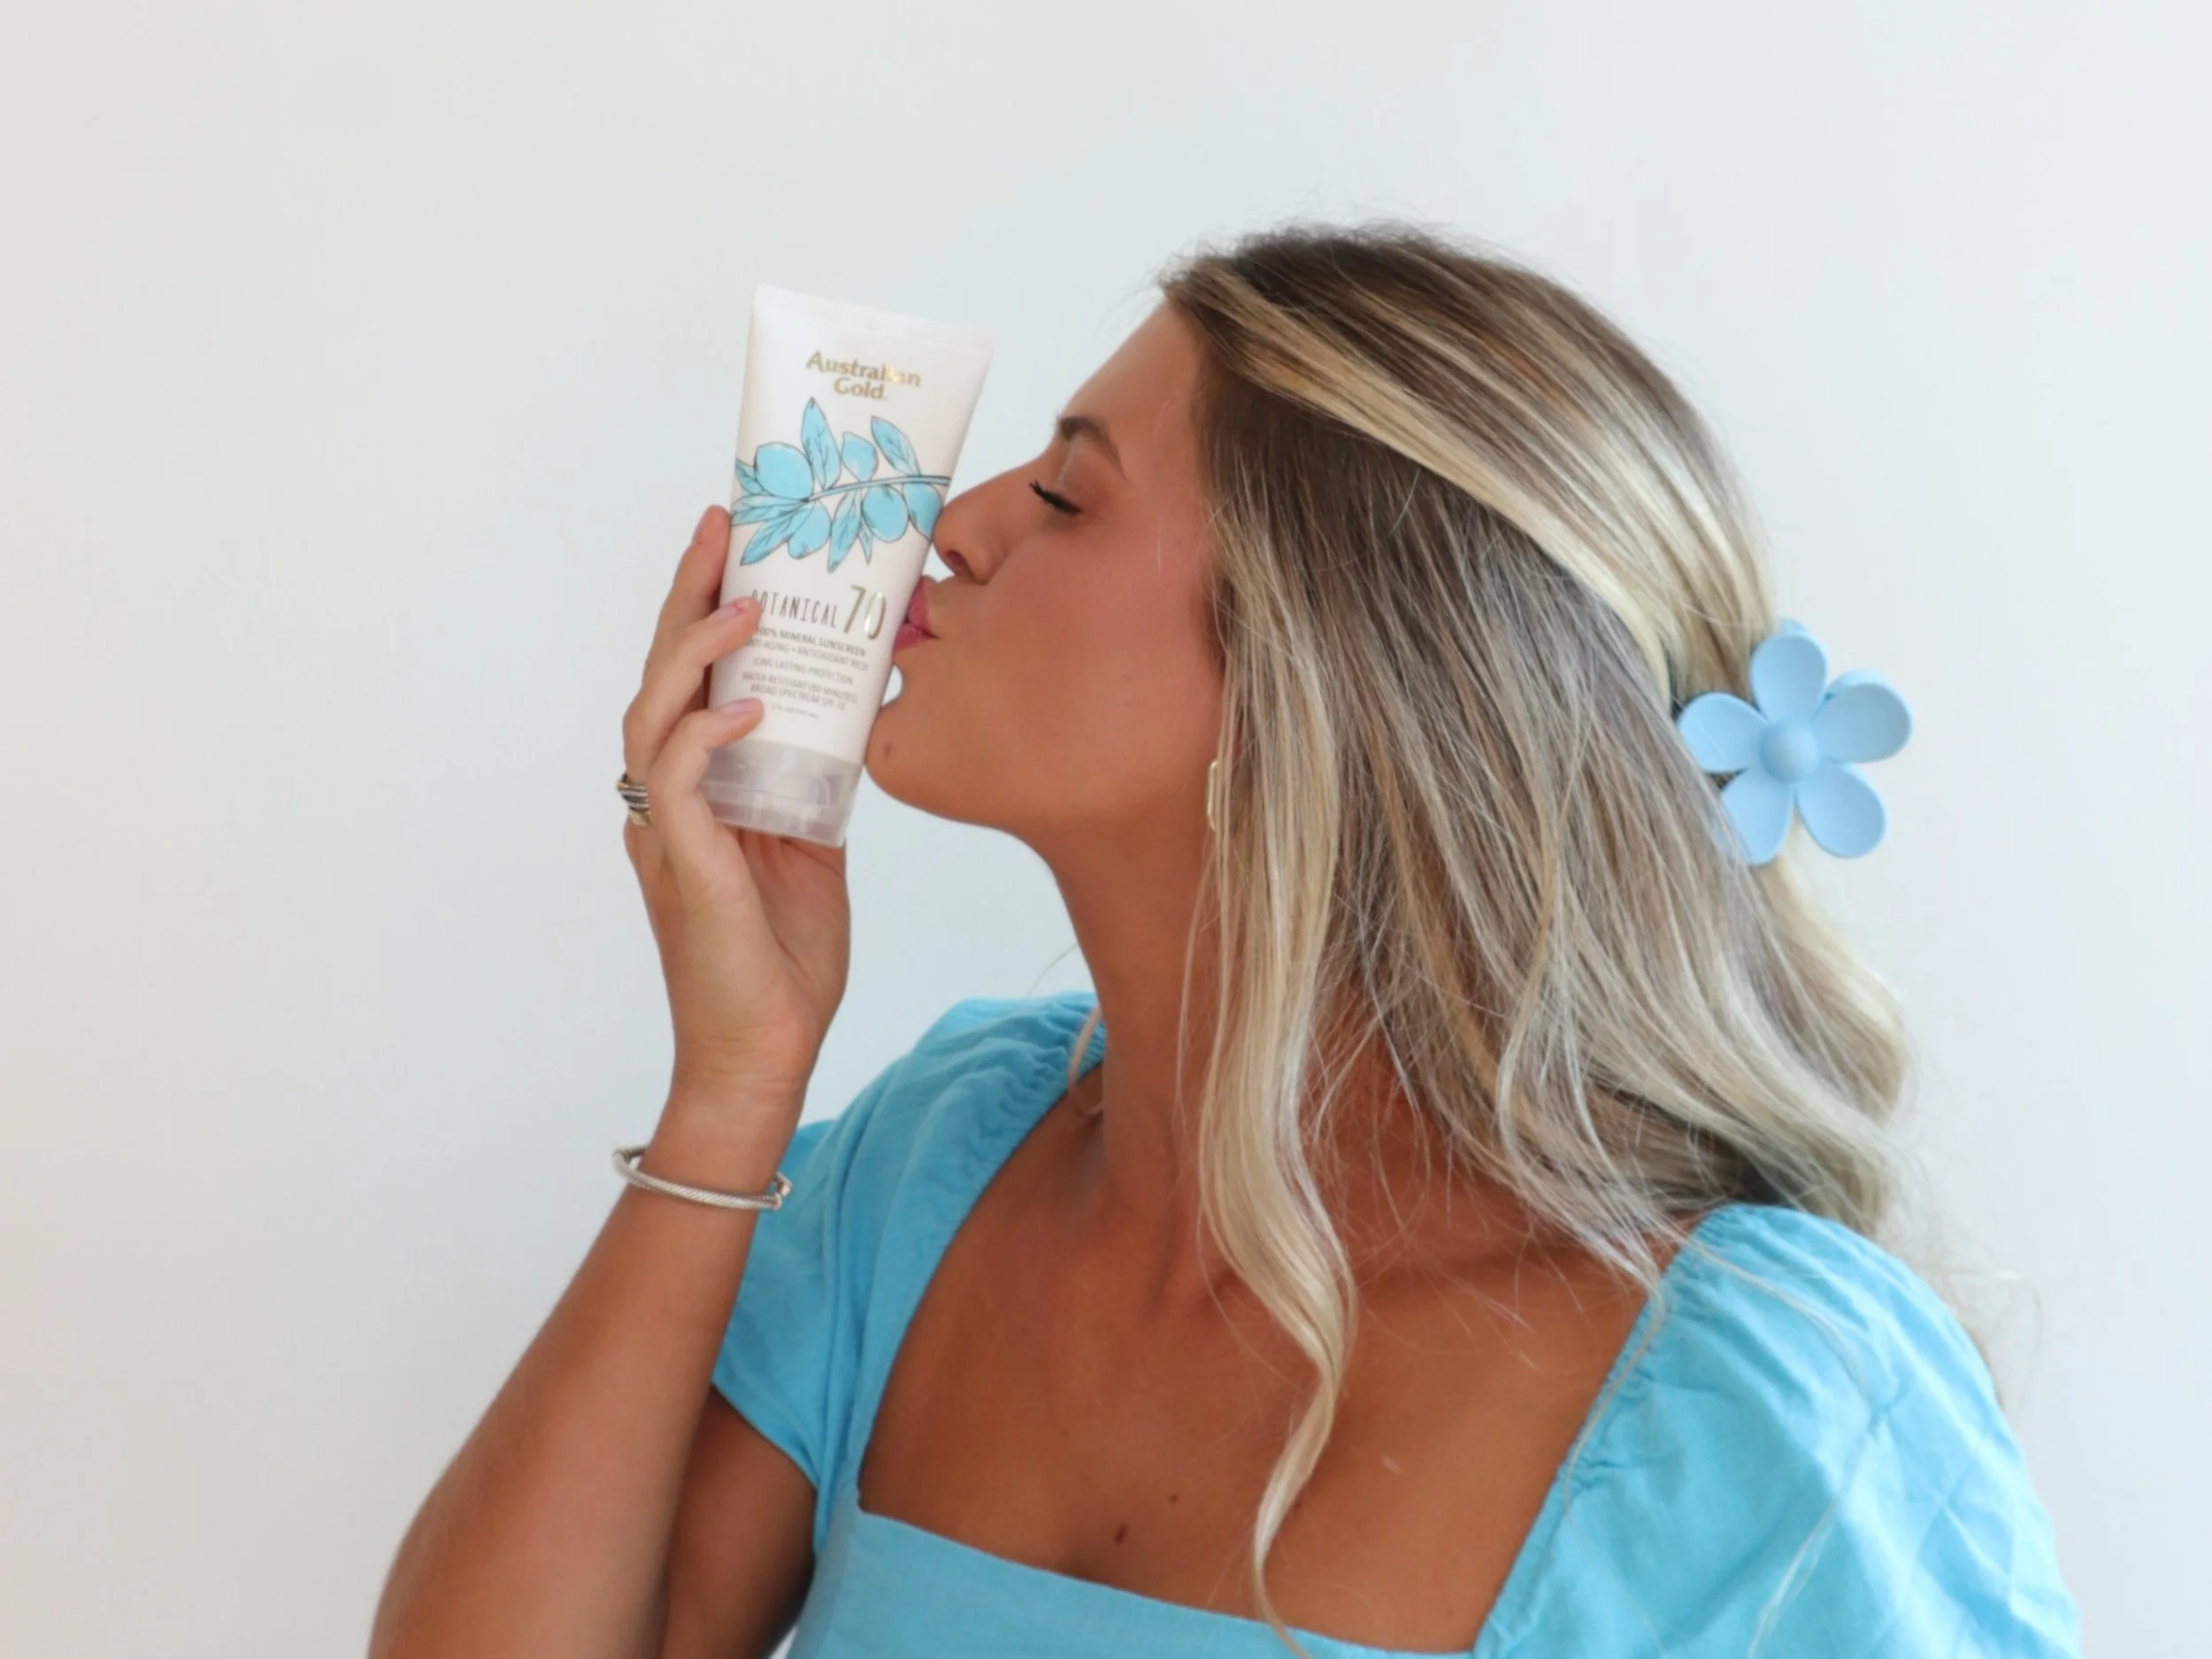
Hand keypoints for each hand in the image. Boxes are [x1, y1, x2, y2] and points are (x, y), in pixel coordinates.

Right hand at [620, 505, 851, 1105]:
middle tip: (720, 526)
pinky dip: (705, 735)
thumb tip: (847, 723)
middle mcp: (668, 802)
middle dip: (686, 595)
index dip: (701, 612)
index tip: (733, 543)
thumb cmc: (784, 960)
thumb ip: (811, 786)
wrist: (767, 1052)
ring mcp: (667, 832)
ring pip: (651, 716)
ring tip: (745, 600)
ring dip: (694, 651)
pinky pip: (676, 782)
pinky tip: (748, 704)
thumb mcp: (813, 851)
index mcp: (695, 794)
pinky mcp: (682, 867)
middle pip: (657, 677)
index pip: (688, 683)